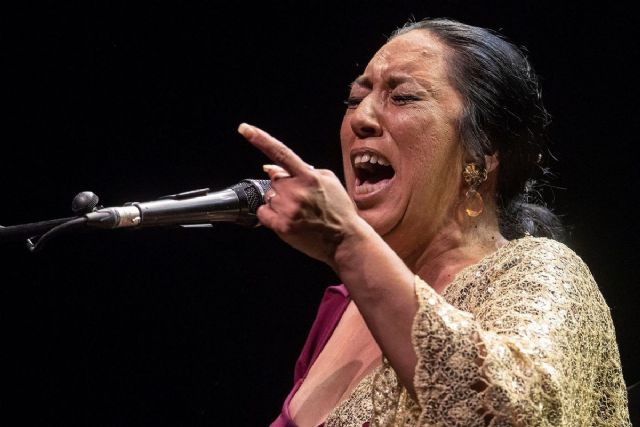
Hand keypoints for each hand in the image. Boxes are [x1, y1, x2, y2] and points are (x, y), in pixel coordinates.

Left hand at [238, 123, 364, 266]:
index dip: (260, 139)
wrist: (345, 238)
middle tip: (302, 199)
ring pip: (269, 196)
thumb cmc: (339, 209)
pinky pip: (263, 213)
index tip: (244, 129)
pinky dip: (270, 214)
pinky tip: (288, 219)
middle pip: (275, 180)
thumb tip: (270, 167)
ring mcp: (288, 209)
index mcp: (309, 176)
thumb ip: (300, 170)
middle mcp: (296, 191)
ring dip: (279, 201)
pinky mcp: (282, 226)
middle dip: (284, 187)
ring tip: (299, 211)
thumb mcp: (328, 180)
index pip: (280, 153)